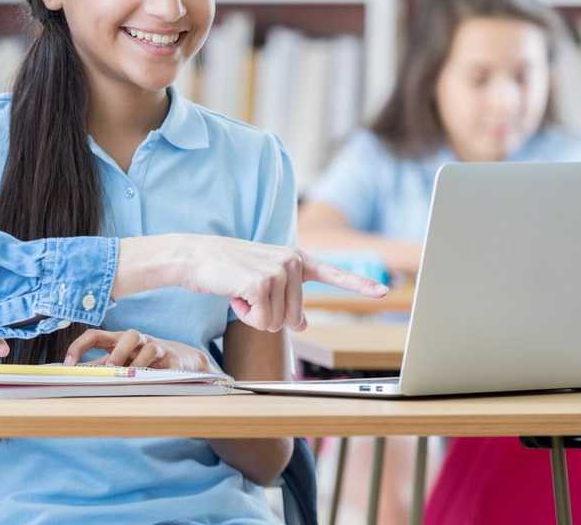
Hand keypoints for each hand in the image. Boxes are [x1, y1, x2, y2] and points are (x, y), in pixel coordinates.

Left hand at [63, 328, 210, 371]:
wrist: (182, 360)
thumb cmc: (145, 361)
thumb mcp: (121, 362)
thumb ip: (100, 367)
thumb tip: (73, 376)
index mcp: (118, 341)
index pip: (95, 336)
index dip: (79, 347)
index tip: (67, 364)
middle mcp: (136, 340)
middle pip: (126, 336)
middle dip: (116, 353)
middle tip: (107, 369)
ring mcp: (155, 346)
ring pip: (146, 346)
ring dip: (137, 361)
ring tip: (129, 375)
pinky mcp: (170, 357)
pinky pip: (162, 360)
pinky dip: (154, 369)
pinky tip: (149, 380)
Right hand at [115, 234, 388, 332]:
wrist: (196, 256)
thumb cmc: (227, 269)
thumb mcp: (262, 282)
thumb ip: (286, 298)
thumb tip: (303, 324)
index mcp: (296, 259)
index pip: (334, 274)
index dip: (359, 285)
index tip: (384, 291)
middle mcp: (292, 262)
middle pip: (293, 319)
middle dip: (267, 315)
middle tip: (247, 292)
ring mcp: (279, 271)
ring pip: (277, 323)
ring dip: (253, 314)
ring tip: (240, 289)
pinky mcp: (262, 283)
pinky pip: (260, 321)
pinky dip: (244, 314)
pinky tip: (234, 292)